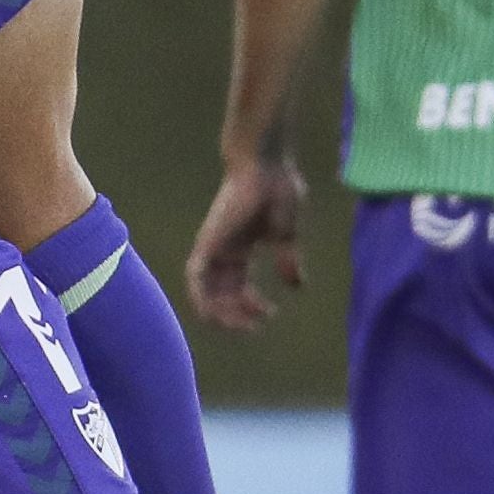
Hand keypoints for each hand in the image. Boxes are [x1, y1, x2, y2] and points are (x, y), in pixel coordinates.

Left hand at [185, 155, 307, 331]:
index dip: (251, 305)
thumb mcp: (286, 235)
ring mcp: (213, 246)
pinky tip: (211, 315)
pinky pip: (196, 277)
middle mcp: (224, 250)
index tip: (270, 314)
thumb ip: (288, 260)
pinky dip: (200, 297)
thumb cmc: (278, 189)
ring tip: (240, 327)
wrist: (266, 165)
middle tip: (255, 328)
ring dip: (220, 313)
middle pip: (222, 293)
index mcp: (241, 248)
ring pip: (206, 291)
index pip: (239, 286)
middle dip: (237, 314)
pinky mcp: (207, 241)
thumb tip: (297, 287)